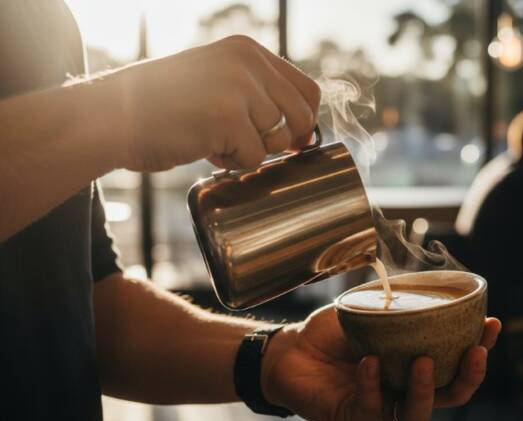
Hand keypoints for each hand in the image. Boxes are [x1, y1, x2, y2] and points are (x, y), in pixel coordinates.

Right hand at [97, 35, 319, 171]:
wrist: (110, 116)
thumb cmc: (160, 106)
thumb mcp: (215, 80)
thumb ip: (255, 93)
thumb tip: (304, 131)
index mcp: (247, 50)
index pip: (306, 90)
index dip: (303, 121)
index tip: (289, 139)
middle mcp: (247, 62)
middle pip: (300, 117)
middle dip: (281, 141)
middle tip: (246, 145)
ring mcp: (238, 88)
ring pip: (277, 140)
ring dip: (250, 151)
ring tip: (214, 140)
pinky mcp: (227, 117)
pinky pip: (254, 157)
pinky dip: (231, 162)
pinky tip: (204, 148)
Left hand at [261, 305, 501, 420]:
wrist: (290, 349)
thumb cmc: (333, 331)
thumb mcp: (371, 307)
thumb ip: (397, 295)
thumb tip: (426, 267)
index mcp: (417, 364)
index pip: (458, 363)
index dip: (481, 348)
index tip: (492, 324)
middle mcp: (406, 389)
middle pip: (451, 395)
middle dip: (469, 377)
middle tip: (475, 353)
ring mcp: (382, 406)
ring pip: (417, 413)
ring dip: (426, 389)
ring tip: (421, 361)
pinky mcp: (355, 415)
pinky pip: (371, 408)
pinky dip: (373, 384)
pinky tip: (369, 361)